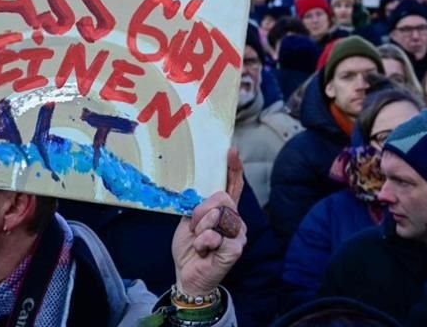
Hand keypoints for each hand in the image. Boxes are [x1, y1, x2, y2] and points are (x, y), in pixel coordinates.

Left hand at [172, 147, 246, 297]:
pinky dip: (204, 243)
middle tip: (195, 228)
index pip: (233, 186)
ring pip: (218, 216)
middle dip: (201, 212)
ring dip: (200, 229)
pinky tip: (204, 251)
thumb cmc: (189, 248)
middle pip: (222, 198)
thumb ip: (198, 205)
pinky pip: (216, 236)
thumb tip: (204, 194)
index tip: (231, 151)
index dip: (233, 168)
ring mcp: (238, 234)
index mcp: (224, 210)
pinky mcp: (236, 248)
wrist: (188, 275)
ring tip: (199, 242)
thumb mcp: (189, 221)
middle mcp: (235, 219)